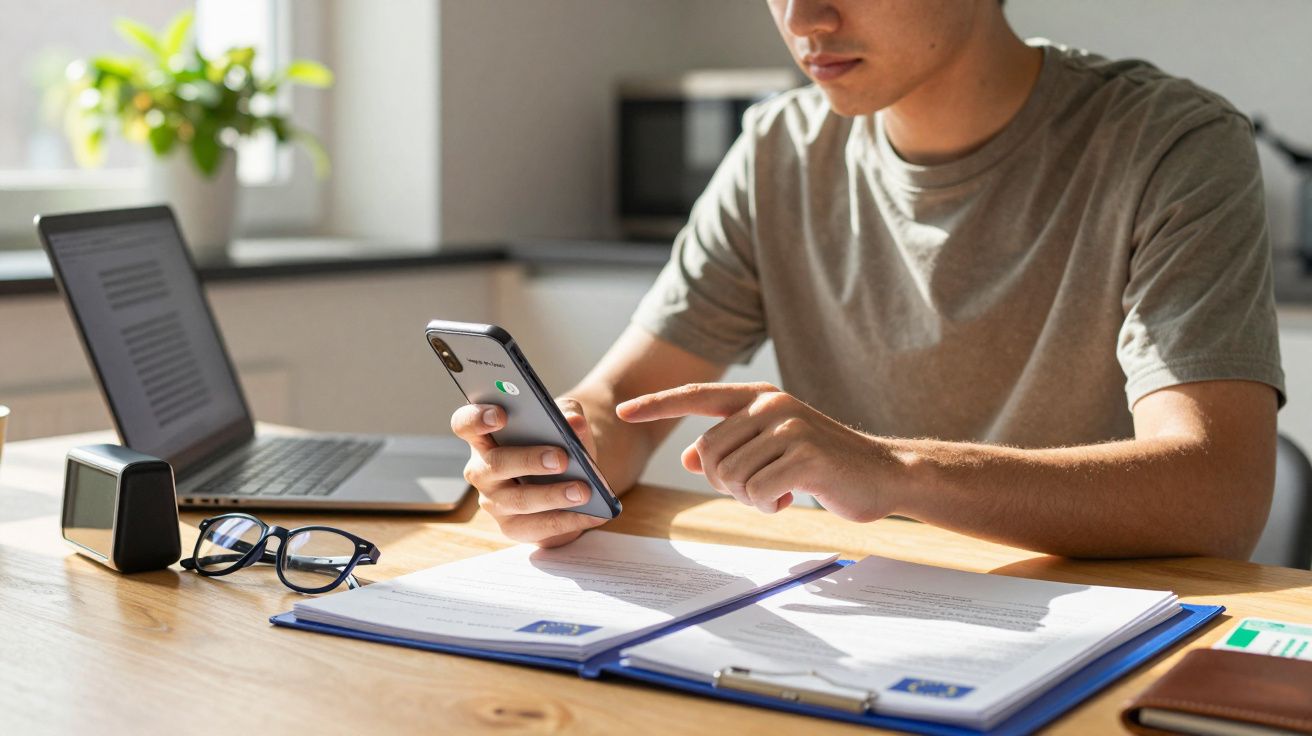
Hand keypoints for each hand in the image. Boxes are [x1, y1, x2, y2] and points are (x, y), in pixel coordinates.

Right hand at [451, 397, 606, 546]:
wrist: (570, 478)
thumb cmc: (557, 443)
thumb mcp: (564, 422)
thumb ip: (568, 415)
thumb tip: (574, 423)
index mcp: (485, 437)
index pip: (466, 424)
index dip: (477, 418)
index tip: (501, 415)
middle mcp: (482, 470)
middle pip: (494, 464)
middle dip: (528, 460)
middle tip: (561, 458)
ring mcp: (494, 501)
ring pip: (518, 500)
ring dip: (552, 495)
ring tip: (583, 490)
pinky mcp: (513, 527)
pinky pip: (538, 527)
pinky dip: (569, 520)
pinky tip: (593, 514)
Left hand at [617, 383, 898, 521]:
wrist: (884, 474)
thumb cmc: (825, 464)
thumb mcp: (773, 450)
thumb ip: (732, 447)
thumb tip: (690, 458)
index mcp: (760, 398)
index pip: (697, 397)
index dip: (658, 404)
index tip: (622, 411)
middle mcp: (771, 405)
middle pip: (709, 453)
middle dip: (725, 483)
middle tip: (760, 488)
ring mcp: (789, 427)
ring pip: (730, 476)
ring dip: (750, 497)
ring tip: (781, 489)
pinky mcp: (805, 455)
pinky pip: (757, 492)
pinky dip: (769, 505)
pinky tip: (794, 496)